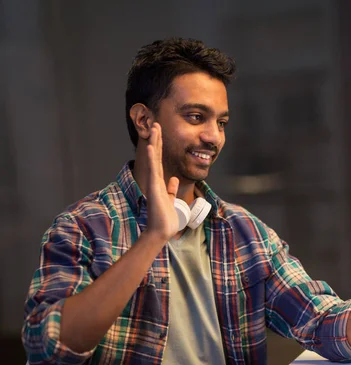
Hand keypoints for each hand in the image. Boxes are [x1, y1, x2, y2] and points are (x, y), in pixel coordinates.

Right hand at [145, 122, 179, 239]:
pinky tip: (150, 147)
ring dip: (154, 143)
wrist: (161, 230)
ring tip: (154, 128)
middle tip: (156, 123)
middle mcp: (154, 179)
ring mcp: (153, 182)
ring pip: (153, 158)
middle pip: (155, 155)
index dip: (159, 146)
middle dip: (156, 139)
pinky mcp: (154, 187)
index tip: (160, 132)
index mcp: (159, 181)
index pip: (159, 159)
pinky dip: (151, 158)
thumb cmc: (165, 218)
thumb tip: (174, 179)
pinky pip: (153, 170)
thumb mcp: (170, 199)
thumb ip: (171, 189)